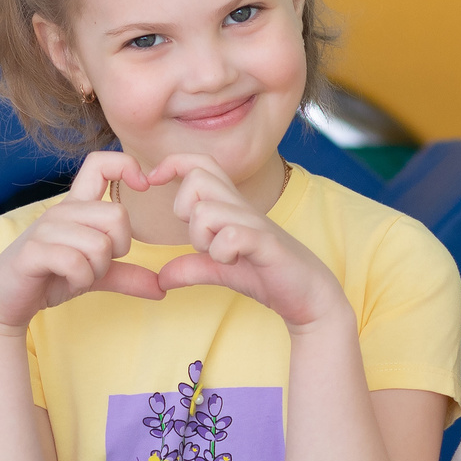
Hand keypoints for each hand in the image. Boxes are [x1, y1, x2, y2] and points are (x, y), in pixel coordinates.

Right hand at [0, 152, 165, 332]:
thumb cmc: (49, 278)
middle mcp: (61, 211)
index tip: (142, 184)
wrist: (5, 301)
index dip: (126, 165)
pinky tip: (68, 282)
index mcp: (76, 207)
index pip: (99, 163)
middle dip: (117, 249)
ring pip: (99, 245)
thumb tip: (162, 287)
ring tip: (78, 276)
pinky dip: (80, 280)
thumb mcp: (94, 274)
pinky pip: (76, 263)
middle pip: (117, 216)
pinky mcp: (32, 252)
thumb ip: (126, 276)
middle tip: (97, 265)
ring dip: (96, 271)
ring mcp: (45, 229)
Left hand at [147, 155, 343, 329]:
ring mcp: (255, 224)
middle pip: (197, 178)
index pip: (200, 163)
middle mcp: (241, 207)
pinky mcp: (267, 245)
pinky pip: (231, 236)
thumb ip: (191, 268)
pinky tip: (231, 262)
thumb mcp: (220, 270)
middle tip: (199, 239)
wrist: (309, 296)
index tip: (151, 181)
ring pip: (207, 211)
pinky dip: (222, 252)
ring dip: (202, 238)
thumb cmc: (267, 275)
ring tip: (218, 256)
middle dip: (184, 209)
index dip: (172, 163)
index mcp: (230, 206)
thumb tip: (161, 277)